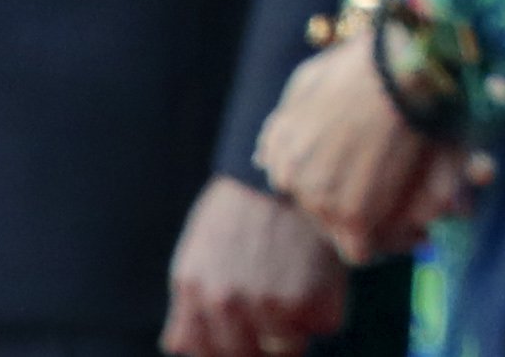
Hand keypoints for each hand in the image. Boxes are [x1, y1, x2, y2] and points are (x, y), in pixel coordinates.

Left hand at [162, 175, 349, 356]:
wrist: (294, 165)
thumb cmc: (245, 206)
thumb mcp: (198, 249)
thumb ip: (187, 303)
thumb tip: (177, 346)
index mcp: (194, 292)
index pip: (206, 352)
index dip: (229, 346)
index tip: (248, 335)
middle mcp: (226, 303)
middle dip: (264, 339)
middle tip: (281, 305)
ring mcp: (268, 305)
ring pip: (288, 348)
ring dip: (297, 322)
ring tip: (302, 279)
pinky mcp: (310, 299)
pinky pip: (323, 324)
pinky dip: (328, 304)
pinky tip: (322, 269)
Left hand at [256, 28, 481, 268]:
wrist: (397, 72)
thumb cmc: (358, 68)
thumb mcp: (304, 83)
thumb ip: (282, 124)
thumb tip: (261, 156)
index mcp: (281, 153)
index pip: (295, 185)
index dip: (326, 177)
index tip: (351, 172)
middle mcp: (294, 182)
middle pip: (315, 210)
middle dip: (343, 203)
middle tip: (378, 190)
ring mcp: (322, 201)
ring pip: (336, 232)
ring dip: (364, 223)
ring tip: (396, 214)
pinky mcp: (355, 215)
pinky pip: (358, 251)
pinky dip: (379, 244)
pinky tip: (404, 233)